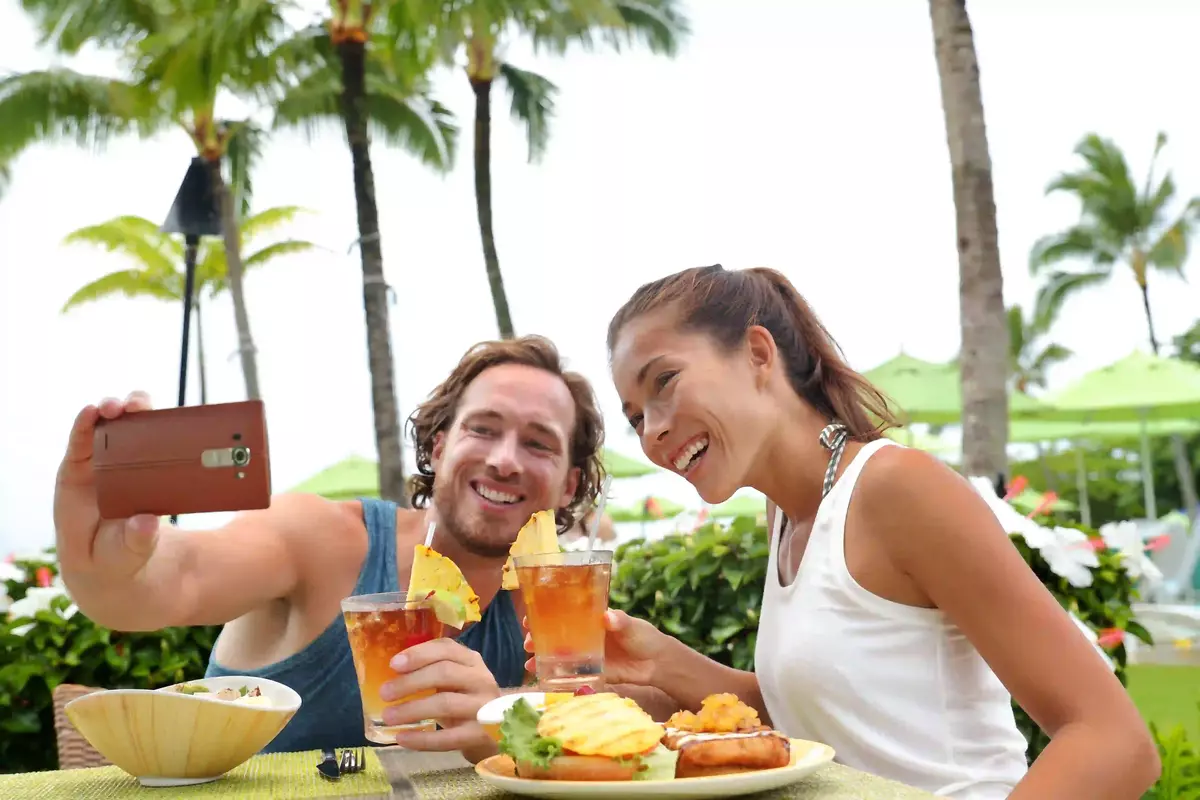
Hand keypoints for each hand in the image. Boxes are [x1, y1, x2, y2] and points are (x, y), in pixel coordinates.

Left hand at [53, 393, 161, 581]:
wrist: (128, 566)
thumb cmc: (112, 560)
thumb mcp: (119, 558)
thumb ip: (132, 543)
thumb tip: (147, 522)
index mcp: (78, 486)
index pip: (77, 447)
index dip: (84, 426)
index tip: (94, 411)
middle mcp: (101, 469)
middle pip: (106, 428)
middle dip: (116, 410)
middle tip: (130, 405)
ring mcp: (127, 467)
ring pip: (133, 430)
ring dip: (140, 412)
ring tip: (147, 405)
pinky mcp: (151, 470)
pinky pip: (157, 444)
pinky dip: (166, 429)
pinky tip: (178, 422)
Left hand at [381, 639, 499, 759]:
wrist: (496, 730)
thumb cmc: (465, 698)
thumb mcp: (455, 678)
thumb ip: (432, 670)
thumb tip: (392, 672)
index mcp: (472, 660)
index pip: (446, 648)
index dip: (419, 654)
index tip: (394, 664)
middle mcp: (481, 679)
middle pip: (444, 673)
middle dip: (410, 682)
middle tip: (385, 693)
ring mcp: (484, 708)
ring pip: (446, 703)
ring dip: (412, 709)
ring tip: (388, 716)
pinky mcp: (481, 735)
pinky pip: (449, 738)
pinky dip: (423, 740)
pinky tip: (403, 738)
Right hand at [523, 609, 667, 688]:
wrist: (657, 663)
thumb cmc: (644, 636)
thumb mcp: (631, 625)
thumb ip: (620, 621)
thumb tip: (608, 617)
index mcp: (591, 619)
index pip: (563, 614)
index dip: (544, 615)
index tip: (529, 618)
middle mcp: (584, 636)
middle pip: (556, 635)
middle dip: (538, 638)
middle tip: (526, 643)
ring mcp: (586, 655)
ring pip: (559, 655)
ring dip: (542, 658)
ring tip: (528, 663)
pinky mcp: (592, 672)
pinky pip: (571, 674)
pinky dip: (557, 676)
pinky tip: (543, 679)